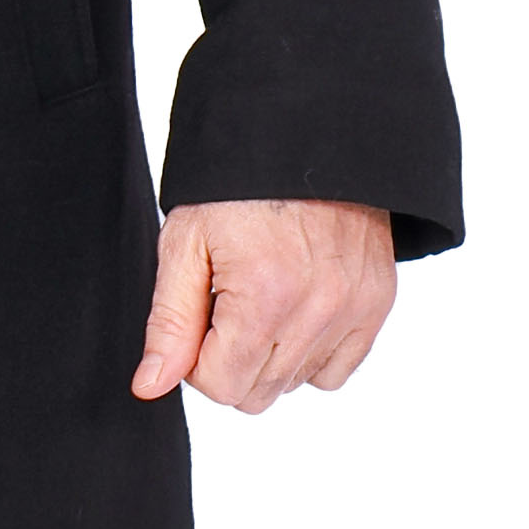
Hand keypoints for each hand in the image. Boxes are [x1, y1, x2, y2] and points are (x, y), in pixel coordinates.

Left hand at [133, 198, 394, 413]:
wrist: (307, 135)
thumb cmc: (238, 184)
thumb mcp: (185, 243)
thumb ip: (169, 323)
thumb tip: (151, 386)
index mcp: (263, 296)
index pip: (220, 385)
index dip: (196, 358)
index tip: (200, 315)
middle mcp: (316, 310)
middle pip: (257, 394)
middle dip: (231, 359)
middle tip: (228, 303)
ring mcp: (353, 308)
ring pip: (295, 384)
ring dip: (270, 355)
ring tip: (265, 295)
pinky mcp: (377, 303)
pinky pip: (336, 371)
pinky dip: (312, 353)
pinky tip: (296, 310)